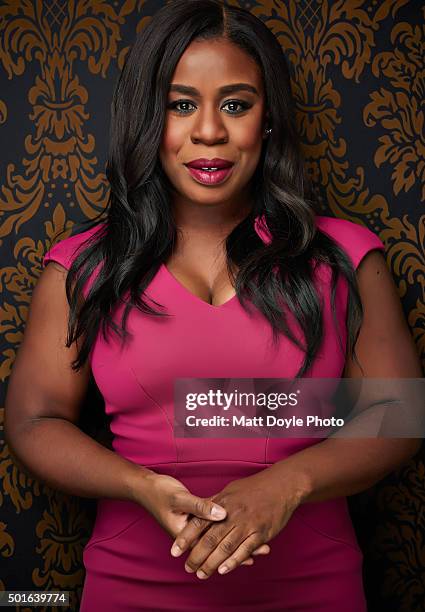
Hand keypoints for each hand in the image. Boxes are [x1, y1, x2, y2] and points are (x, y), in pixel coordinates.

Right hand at [138, 472, 268, 565]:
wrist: (145, 486)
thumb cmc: (159, 492)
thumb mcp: (180, 499)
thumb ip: (201, 507)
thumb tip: (222, 515)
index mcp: (186, 533)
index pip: (215, 546)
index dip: (235, 549)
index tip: (254, 552)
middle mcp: (191, 533)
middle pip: (219, 544)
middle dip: (240, 548)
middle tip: (263, 549)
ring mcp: (193, 524)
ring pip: (219, 535)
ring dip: (236, 539)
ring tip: (258, 544)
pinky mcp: (194, 514)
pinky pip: (214, 523)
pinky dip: (227, 525)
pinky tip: (240, 526)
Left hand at [170, 468, 302, 578]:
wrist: (281, 486)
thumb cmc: (255, 487)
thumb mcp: (230, 490)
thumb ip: (214, 503)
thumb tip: (200, 512)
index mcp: (222, 503)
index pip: (199, 522)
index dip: (186, 538)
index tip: (174, 551)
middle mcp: (233, 514)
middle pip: (210, 538)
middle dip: (196, 556)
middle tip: (188, 568)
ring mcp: (247, 524)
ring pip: (225, 547)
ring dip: (212, 563)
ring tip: (202, 574)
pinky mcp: (261, 533)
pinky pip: (245, 550)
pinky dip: (233, 562)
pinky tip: (223, 570)